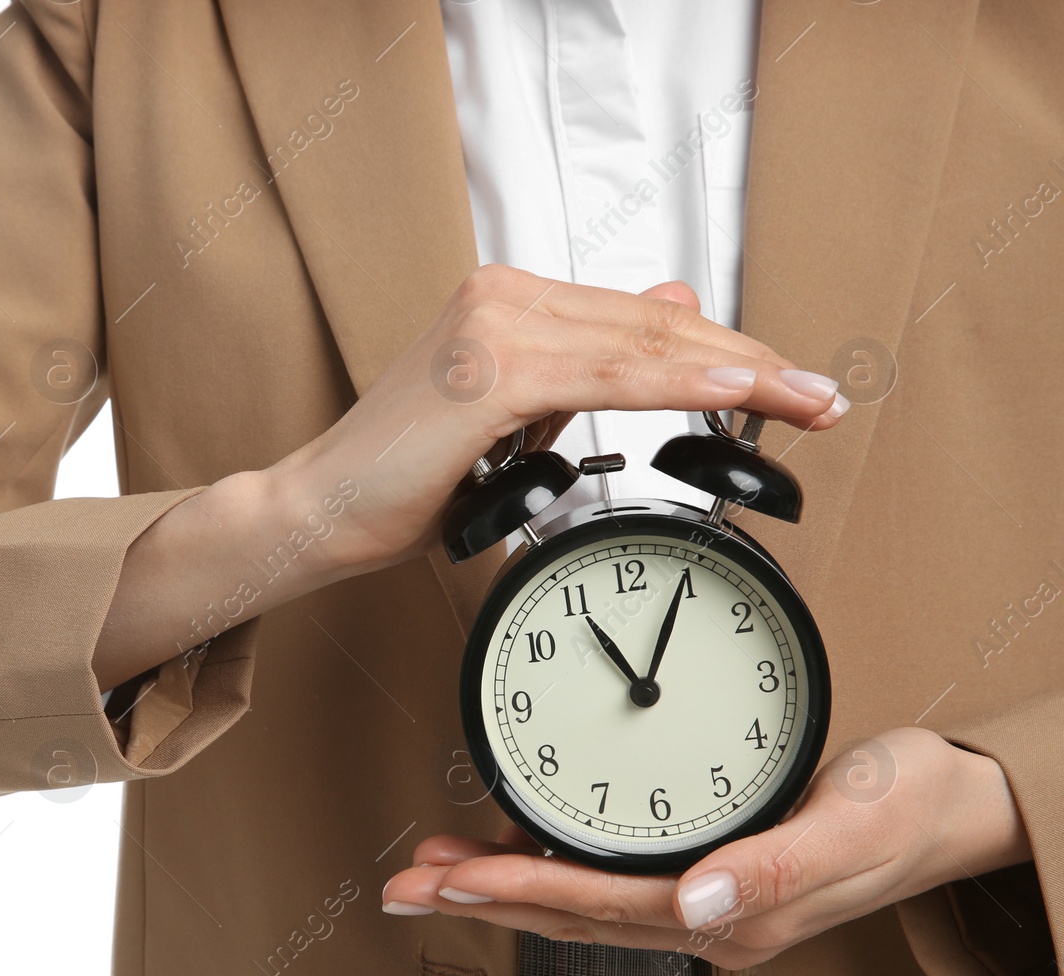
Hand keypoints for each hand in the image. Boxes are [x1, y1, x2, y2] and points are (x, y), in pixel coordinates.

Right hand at [96, 269, 847, 688]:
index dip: (727, 350)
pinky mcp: (486, 371)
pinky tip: (736, 393)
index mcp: (510, 303)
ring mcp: (493, 327)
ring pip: (645, 341)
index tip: (789, 385)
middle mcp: (503, 297)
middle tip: (821, 394)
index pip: (644, 318)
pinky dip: (680, 383)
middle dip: (752, 361)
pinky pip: (608, 375)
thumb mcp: (513, 416)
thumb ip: (585, 364)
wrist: (321, 510)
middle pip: (657, 322)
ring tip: (803, 398)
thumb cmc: (405, 479)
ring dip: (737, 371)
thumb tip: (668, 308)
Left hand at [380, 728, 1031, 968]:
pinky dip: (546, 866)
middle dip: (481, 899)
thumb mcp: (853, 827)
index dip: (520, 890)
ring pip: (575, 899)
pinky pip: (602, 878)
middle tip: (408, 885)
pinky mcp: (701, 868)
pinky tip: (511, 848)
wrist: (946, 808)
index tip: (455, 877)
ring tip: (434, 869)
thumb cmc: (905, 811)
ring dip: (500, 884)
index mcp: (731, 913)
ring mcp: (699, 899)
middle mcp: (704, 915)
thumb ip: (779, 869)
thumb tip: (702, 900)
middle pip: (568, 913)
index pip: (600, 905)